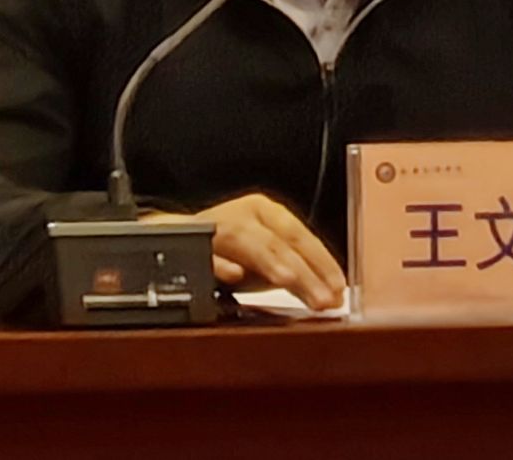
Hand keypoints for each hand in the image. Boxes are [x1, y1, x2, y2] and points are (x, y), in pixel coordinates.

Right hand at [145, 194, 345, 310]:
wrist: (173, 241)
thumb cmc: (229, 254)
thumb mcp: (264, 261)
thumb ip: (294, 274)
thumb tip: (330, 295)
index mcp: (264, 212)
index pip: (299, 233)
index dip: (321, 260)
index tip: (339, 287)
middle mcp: (242, 214)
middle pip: (278, 240)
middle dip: (303, 271)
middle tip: (322, 299)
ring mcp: (215, 226)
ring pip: (246, 240)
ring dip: (269, 261)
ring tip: (288, 280)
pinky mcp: (189, 244)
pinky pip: (205, 254)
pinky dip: (220, 264)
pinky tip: (234, 276)